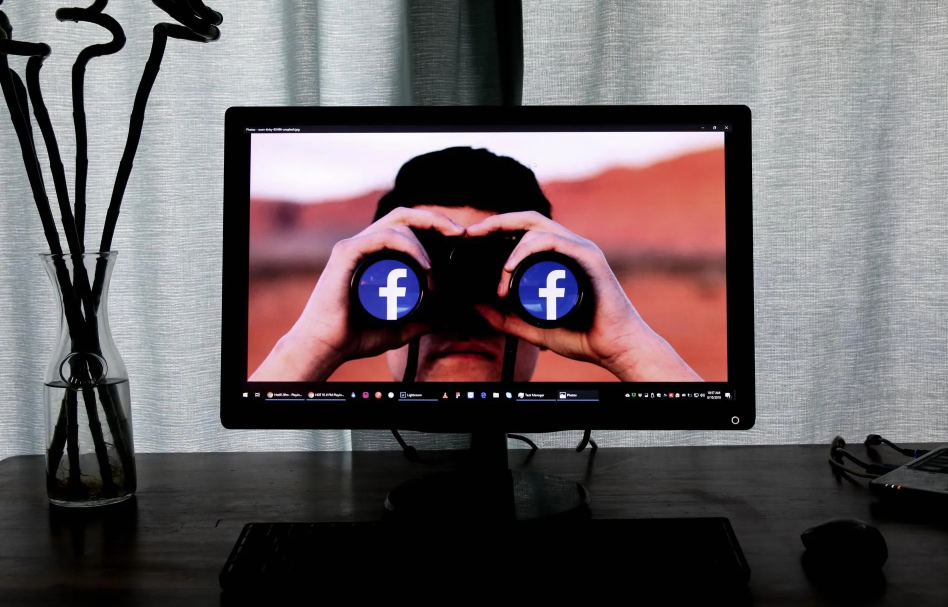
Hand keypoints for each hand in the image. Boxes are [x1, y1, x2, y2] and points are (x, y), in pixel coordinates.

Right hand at [250, 208, 464, 380]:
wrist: (325, 347)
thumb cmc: (354, 336)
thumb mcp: (398, 328)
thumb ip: (419, 322)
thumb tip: (444, 318)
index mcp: (374, 255)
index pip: (407, 227)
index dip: (434, 226)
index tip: (459, 239)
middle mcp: (363, 245)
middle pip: (404, 215)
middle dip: (435, 219)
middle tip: (460, 233)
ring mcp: (354, 246)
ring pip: (398, 224)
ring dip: (424, 244)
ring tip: (434, 272)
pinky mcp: (346, 253)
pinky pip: (383, 237)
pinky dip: (409, 246)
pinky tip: (424, 265)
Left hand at [466, 212, 701, 381]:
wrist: (615, 348)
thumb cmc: (581, 336)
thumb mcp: (531, 327)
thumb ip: (504, 318)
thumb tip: (475, 306)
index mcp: (558, 257)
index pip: (524, 230)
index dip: (496, 228)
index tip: (470, 239)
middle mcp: (569, 247)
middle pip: (528, 220)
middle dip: (496, 222)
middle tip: (471, 233)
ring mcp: (580, 249)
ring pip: (536, 229)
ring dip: (510, 249)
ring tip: (499, 277)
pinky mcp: (589, 257)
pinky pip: (552, 241)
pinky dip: (527, 250)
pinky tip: (510, 268)